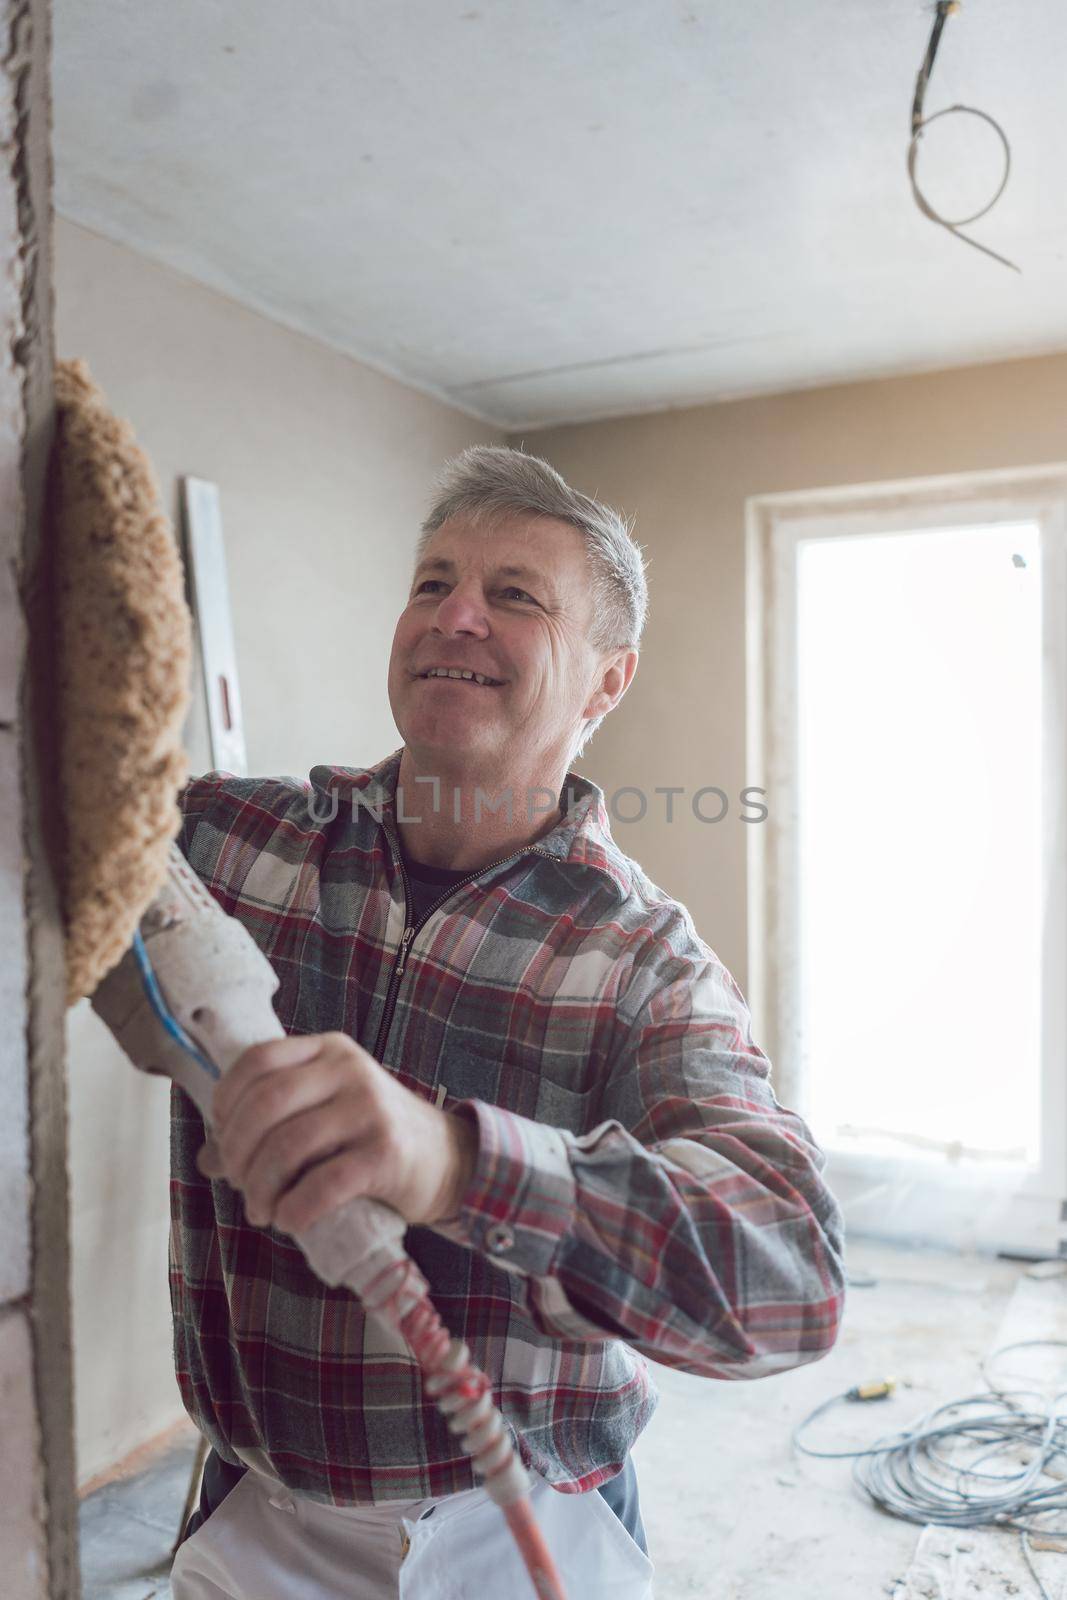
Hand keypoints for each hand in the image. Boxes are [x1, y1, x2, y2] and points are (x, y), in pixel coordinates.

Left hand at [196, 1032, 477, 1234]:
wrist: (446, 1159)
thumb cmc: (371, 1137)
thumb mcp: (323, 1115)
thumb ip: (269, 1127)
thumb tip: (206, 1158)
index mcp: (327, 1050)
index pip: (256, 1061)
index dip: (227, 1103)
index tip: (224, 1140)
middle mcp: (349, 1069)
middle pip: (265, 1104)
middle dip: (238, 1152)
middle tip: (240, 1184)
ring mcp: (370, 1108)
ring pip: (288, 1146)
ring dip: (261, 1187)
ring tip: (261, 1210)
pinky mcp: (386, 1153)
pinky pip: (322, 1183)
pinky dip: (294, 1209)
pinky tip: (289, 1219)